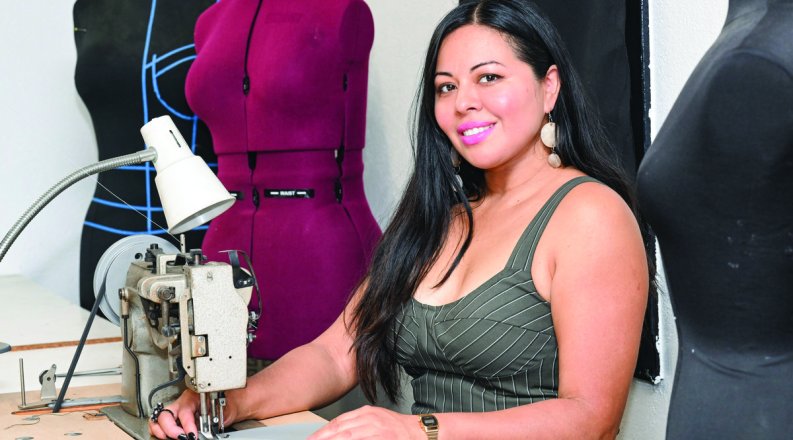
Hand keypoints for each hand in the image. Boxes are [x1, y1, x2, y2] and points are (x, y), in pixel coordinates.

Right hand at [148, 389, 241, 438]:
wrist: (230, 400)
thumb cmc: (226, 403)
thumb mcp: (223, 410)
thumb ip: (213, 419)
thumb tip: (207, 431)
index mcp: (194, 396)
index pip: (185, 412)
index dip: (188, 426)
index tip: (192, 435)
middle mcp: (181, 402)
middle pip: (165, 415)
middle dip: (170, 430)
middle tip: (182, 438)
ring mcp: (175, 409)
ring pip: (158, 418)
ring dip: (161, 430)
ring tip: (170, 438)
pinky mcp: (173, 417)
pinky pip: (158, 423)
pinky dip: (159, 431)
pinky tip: (167, 436)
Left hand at [307, 405, 424, 439]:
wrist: (421, 432)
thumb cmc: (398, 429)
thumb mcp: (376, 420)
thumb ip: (357, 425)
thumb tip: (337, 433)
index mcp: (366, 413)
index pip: (338, 422)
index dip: (322, 433)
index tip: (311, 439)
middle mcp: (369, 420)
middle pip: (339, 431)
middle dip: (322, 439)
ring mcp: (376, 431)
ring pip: (347, 437)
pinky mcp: (382, 438)